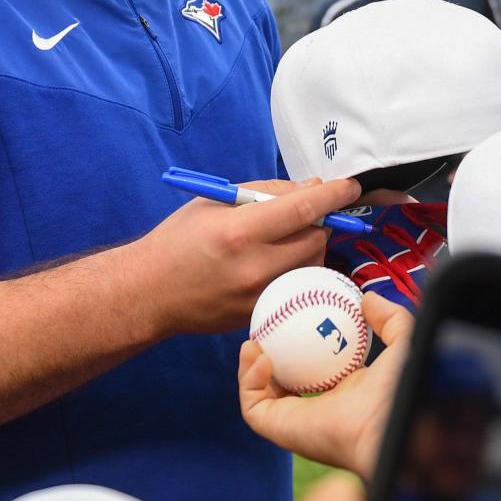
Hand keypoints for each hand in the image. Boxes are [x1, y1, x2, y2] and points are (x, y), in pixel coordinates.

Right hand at [130, 178, 361, 336]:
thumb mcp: (214, 202)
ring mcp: (261, 296)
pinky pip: (297, 285)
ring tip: (284, 237)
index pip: (303, 209)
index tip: (350, 186)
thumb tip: (310, 188)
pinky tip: (274, 260)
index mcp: (240, 232)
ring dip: (311, 244)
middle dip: (319, 220)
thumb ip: (265, 192)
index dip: (333, 195)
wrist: (151, 293)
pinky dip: (296, 268)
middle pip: (316, 237)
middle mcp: (255, 266)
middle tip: (305, 211)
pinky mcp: (262, 314)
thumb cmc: (178, 240)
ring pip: (313, 263)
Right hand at [239, 292, 413, 478]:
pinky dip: (249, 380)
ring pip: (260, 397)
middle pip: (280, 387)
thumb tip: (367, 299)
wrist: (390, 423)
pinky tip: (259, 355)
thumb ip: (391, 319)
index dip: (297, 349)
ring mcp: (295, 423)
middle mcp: (315, 412)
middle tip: (263, 330)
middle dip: (265, 361)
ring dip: (249, 370)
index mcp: (342, 395)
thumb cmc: (399, 388)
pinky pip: (252, 405)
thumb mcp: (403, 342)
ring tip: (253, 342)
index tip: (290, 321)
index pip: (312, 373)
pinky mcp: (279, 430)